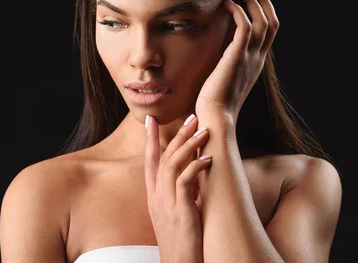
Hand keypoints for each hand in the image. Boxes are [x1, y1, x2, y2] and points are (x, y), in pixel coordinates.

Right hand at [144, 114, 211, 262]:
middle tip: (192, 117)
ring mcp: (166, 204)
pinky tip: (209, 159)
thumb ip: (182, 192)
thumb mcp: (179, 211)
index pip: (149, 161)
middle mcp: (156, 197)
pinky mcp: (179, 212)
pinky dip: (195, 167)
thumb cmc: (183, 241)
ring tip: (204, 131)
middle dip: (176, 134)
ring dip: (188, 145)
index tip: (149, 119)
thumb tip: (194, 173)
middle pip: (162, 157)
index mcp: (154, 196)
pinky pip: (184, 182)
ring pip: (172, 165)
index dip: (149, 139)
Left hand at [194, 0, 279, 130]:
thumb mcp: (225, 75)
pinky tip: (226, 3)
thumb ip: (227, 59)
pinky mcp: (237, 58)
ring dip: (252, 0)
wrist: (216, 117)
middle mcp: (257, 58)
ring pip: (262, 21)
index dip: (265, 8)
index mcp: (256, 61)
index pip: (270, 29)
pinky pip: (245, 28)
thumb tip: (219, 47)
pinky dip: (238, 11)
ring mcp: (250, 58)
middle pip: (271, 21)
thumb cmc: (214, 100)